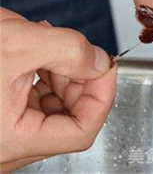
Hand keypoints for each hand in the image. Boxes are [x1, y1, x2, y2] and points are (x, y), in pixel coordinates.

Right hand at [0, 8, 115, 171]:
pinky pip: (34, 100)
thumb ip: (68, 50)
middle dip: (80, 79)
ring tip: (50, 46)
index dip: (102, 95)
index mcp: (11, 139)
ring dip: (62, 74)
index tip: (107, 67)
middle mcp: (7, 144)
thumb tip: (100, 62)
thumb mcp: (16, 44)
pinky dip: (44, 75)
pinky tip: (37, 53)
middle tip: (76, 52)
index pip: (82, 130)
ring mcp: (2, 131)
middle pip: (70, 115)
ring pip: (54, 106)